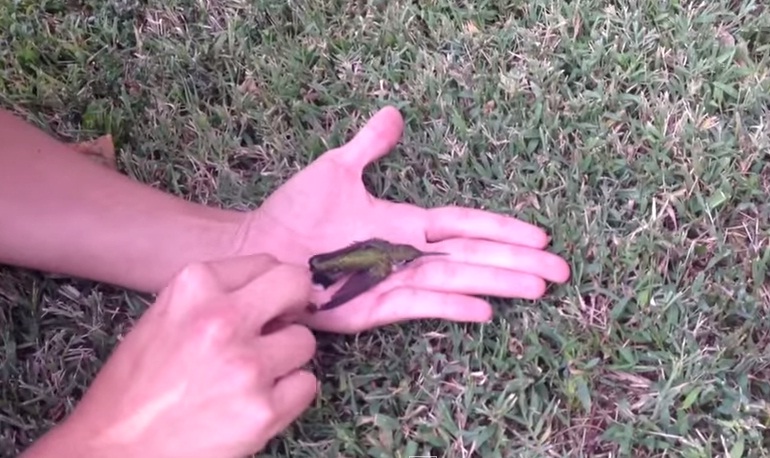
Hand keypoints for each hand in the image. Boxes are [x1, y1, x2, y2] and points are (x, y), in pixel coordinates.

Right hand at [22, 255, 316, 457]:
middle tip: (281, 325)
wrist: (112, 451)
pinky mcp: (263, 410)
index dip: (268, 287)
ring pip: (304, 341)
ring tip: (251, 376)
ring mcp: (246, 366)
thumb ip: (213, 297)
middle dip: (295, 303)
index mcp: (193, 287)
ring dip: (286, 358)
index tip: (266, 304)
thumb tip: (271, 293)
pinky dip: (288, 394)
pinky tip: (256, 401)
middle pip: (296, 284)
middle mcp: (222, 319)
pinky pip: (306, 385)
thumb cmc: (134, 386)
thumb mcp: (163, 318)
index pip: (265, 262)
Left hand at [238, 106, 570, 333]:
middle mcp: (406, 255)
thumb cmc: (295, 214)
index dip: (499, 228)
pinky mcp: (371, 308)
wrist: (258, 249)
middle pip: (471, 256)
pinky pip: (418, 306)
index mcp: (403, 223)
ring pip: (454, 281)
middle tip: (561, 270)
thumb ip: (368, 146)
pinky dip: (450, 308)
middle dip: (515, 261)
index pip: (462, 225)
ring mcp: (391, 283)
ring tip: (537, 287)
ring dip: (496, 283)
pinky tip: (484, 310)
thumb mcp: (335, 170)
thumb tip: (394, 114)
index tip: (539, 234)